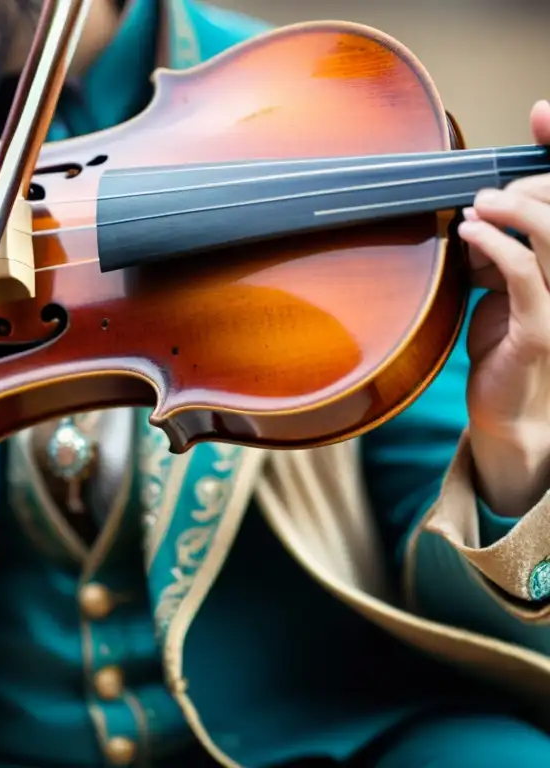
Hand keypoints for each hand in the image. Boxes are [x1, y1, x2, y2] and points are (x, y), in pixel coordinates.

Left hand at [457, 99, 549, 515]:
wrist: (508, 416)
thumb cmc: (504, 352)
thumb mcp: (500, 292)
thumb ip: (497, 253)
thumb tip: (474, 218)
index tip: (539, 114)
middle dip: (530, 185)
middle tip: (489, 191)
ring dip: (514, 207)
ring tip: (479, 205)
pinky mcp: (541, 329)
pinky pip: (526, 273)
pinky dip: (494, 243)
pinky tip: (470, 231)